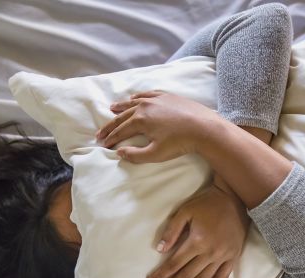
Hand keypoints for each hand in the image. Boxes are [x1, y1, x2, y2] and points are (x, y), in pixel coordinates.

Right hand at [95, 90, 221, 162]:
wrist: (204, 128)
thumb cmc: (180, 143)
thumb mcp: (156, 154)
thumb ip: (135, 155)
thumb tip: (119, 153)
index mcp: (140, 120)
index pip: (120, 131)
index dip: (110, 138)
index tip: (102, 144)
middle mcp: (144, 106)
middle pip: (122, 116)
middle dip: (111, 125)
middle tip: (100, 132)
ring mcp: (156, 99)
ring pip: (133, 102)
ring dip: (121, 106)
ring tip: (112, 108)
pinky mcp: (168, 96)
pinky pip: (148, 94)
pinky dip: (138, 96)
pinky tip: (135, 98)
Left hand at [145, 184, 249, 277]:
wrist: (234, 198)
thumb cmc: (206, 203)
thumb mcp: (185, 211)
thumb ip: (172, 231)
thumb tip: (159, 250)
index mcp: (196, 241)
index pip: (174, 263)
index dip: (161, 274)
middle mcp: (210, 252)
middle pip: (187, 275)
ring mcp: (223, 256)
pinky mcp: (233, 256)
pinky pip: (223, 276)